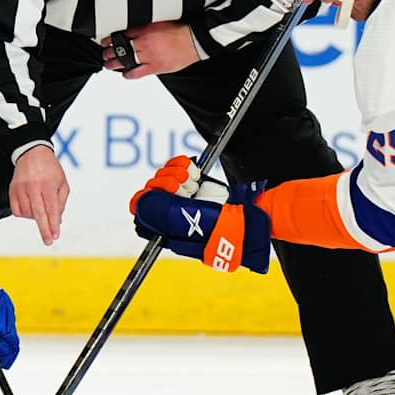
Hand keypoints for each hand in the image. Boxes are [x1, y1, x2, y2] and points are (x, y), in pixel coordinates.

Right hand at [9, 144, 69, 244]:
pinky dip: (23, 214)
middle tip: (48, 241)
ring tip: (41, 212)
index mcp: (48, 184)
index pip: (51, 209)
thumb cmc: (50, 169)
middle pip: (38, 213)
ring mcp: (21, 188)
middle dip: (44, 229)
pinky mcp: (12, 190)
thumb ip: (61, 202)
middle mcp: (34, 186)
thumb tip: (58, 221)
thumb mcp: (62, 182)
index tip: (55, 236)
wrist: (32, 153)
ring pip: (27, 213)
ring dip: (35, 218)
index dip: (53, 224)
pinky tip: (30, 210)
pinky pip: (16, 210)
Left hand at [99, 20, 199, 79]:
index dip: (112, 38)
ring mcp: (148, 56)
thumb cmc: (181, 30)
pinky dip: (129, 74)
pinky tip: (124, 74)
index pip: (123, 35)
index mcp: (145, 30)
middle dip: (109, 51)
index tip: (107, 40)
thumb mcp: (160, 23)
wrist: (194, 40)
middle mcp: (144, 43)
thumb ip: (147, 27)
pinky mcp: (155, 67)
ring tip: (108, 64)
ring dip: (114, 63)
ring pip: (125, 61)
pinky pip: (137, 72)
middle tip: (104, 52)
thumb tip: (138, 31)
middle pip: (121, 48)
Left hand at [128, 154, 271, 272]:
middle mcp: (173, 214)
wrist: (252, 218)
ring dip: (177, 173)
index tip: (168, 190)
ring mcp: (185, 199)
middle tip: (183, 185)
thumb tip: (142, 201)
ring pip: (165, 176)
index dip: (150, 195)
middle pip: (153, 189)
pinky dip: (183, 165)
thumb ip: (162, 212)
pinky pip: (179, 168)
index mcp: (166, 229)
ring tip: (192, 181)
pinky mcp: (196, 185)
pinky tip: (193, 171)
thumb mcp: (190, 223)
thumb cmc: (223, 228)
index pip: (142, 207)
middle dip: (166, 182)